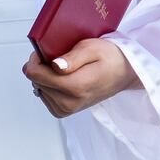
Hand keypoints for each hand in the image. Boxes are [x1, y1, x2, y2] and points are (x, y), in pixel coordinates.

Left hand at [23, 38, 142, 117]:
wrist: (124, 73)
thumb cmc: (109, 58)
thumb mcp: (91, 48)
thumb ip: (72, 57)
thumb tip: (55, 66)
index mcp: (76, 86)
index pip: (34, 74)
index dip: (35, 60)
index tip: (44, 53)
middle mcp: (70, 102)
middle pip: (36, 81)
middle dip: (41, 67)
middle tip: (58, 59)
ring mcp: (68, 109)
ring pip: (39, 89)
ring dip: (45, 77)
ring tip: (64, 70)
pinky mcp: (65, 111)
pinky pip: (45, 97)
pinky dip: (48, 86)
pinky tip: (60, 80)